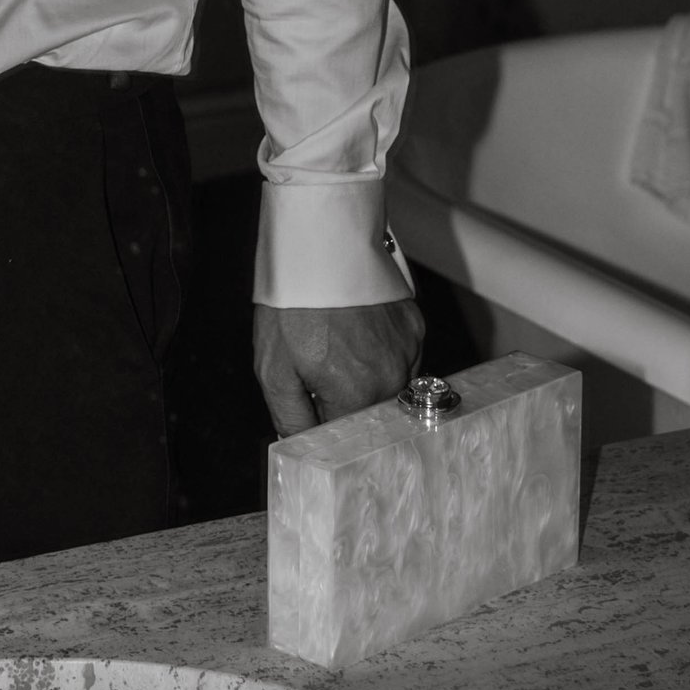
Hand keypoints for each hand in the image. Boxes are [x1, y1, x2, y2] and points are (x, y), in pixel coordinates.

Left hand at [254, 297, 426, 437]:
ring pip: (391, 388)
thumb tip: (300, 446)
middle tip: (321, 374)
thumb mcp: (275, 369)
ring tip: (338, 350)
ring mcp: (409, 349)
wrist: (318, 243)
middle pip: (373, 416)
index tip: (311, 410)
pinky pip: (403, 358)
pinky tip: (356, 335)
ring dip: (367, 382)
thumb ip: (291, 418)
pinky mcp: (415, 326)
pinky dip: (382, 356)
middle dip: (347, 405)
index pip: (347, 439)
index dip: (325, 426)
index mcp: (358, 395)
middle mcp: (393, 378)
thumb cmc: (293, 304)